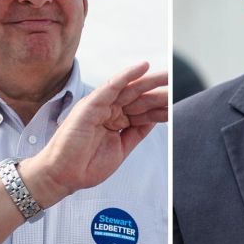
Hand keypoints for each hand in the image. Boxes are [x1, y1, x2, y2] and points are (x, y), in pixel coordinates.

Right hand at [21, 62, 166, 205]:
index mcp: (118, 121)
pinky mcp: (91, 105)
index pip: (145, 111)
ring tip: (169, 73)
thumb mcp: (122, 147)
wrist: (64, 176)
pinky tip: (142, 67)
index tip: (180, 103)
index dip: (163, 108)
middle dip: (160, 92)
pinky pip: (111, 86)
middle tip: (178, 80)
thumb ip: (137, 131)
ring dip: (150, 80)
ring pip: (130, 89)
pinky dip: (126, 75)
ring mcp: (101, 107)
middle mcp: (111, 111)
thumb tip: (155, 119)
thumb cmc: (87, 165)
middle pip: (141, 98)